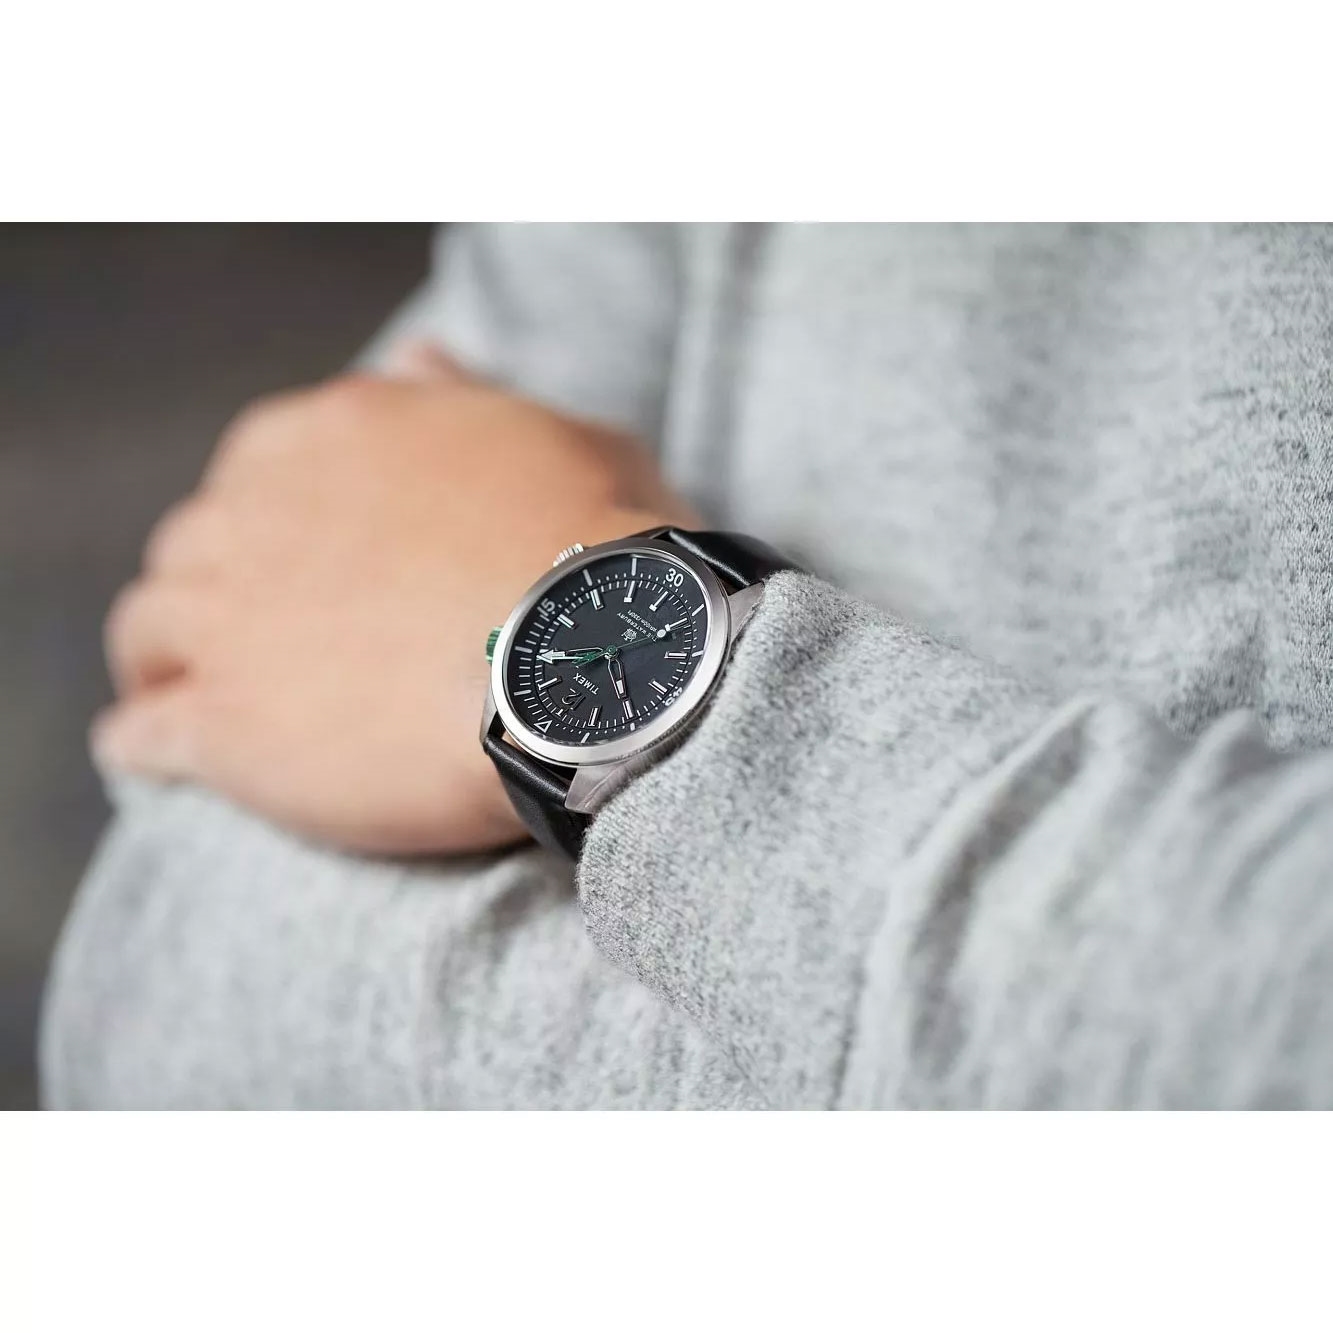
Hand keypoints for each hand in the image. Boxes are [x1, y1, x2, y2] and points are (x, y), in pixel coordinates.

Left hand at [93, 354, 697, 853]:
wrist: (589, 665)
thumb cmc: (596, 555)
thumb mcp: (559, 441)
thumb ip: (469, 403)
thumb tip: (419, 359)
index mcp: (331, 436)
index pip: (258, 469)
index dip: (276, 523)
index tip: (302, 563)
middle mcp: (255, 512)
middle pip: (193, 546)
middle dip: (213, 585)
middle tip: (252, 634)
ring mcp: (226, 616)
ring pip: (146, 628)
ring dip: (161, 656)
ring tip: (182, 691)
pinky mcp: (220, 722)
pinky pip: (142, 731)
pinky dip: (143, 740)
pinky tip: (154, 754)